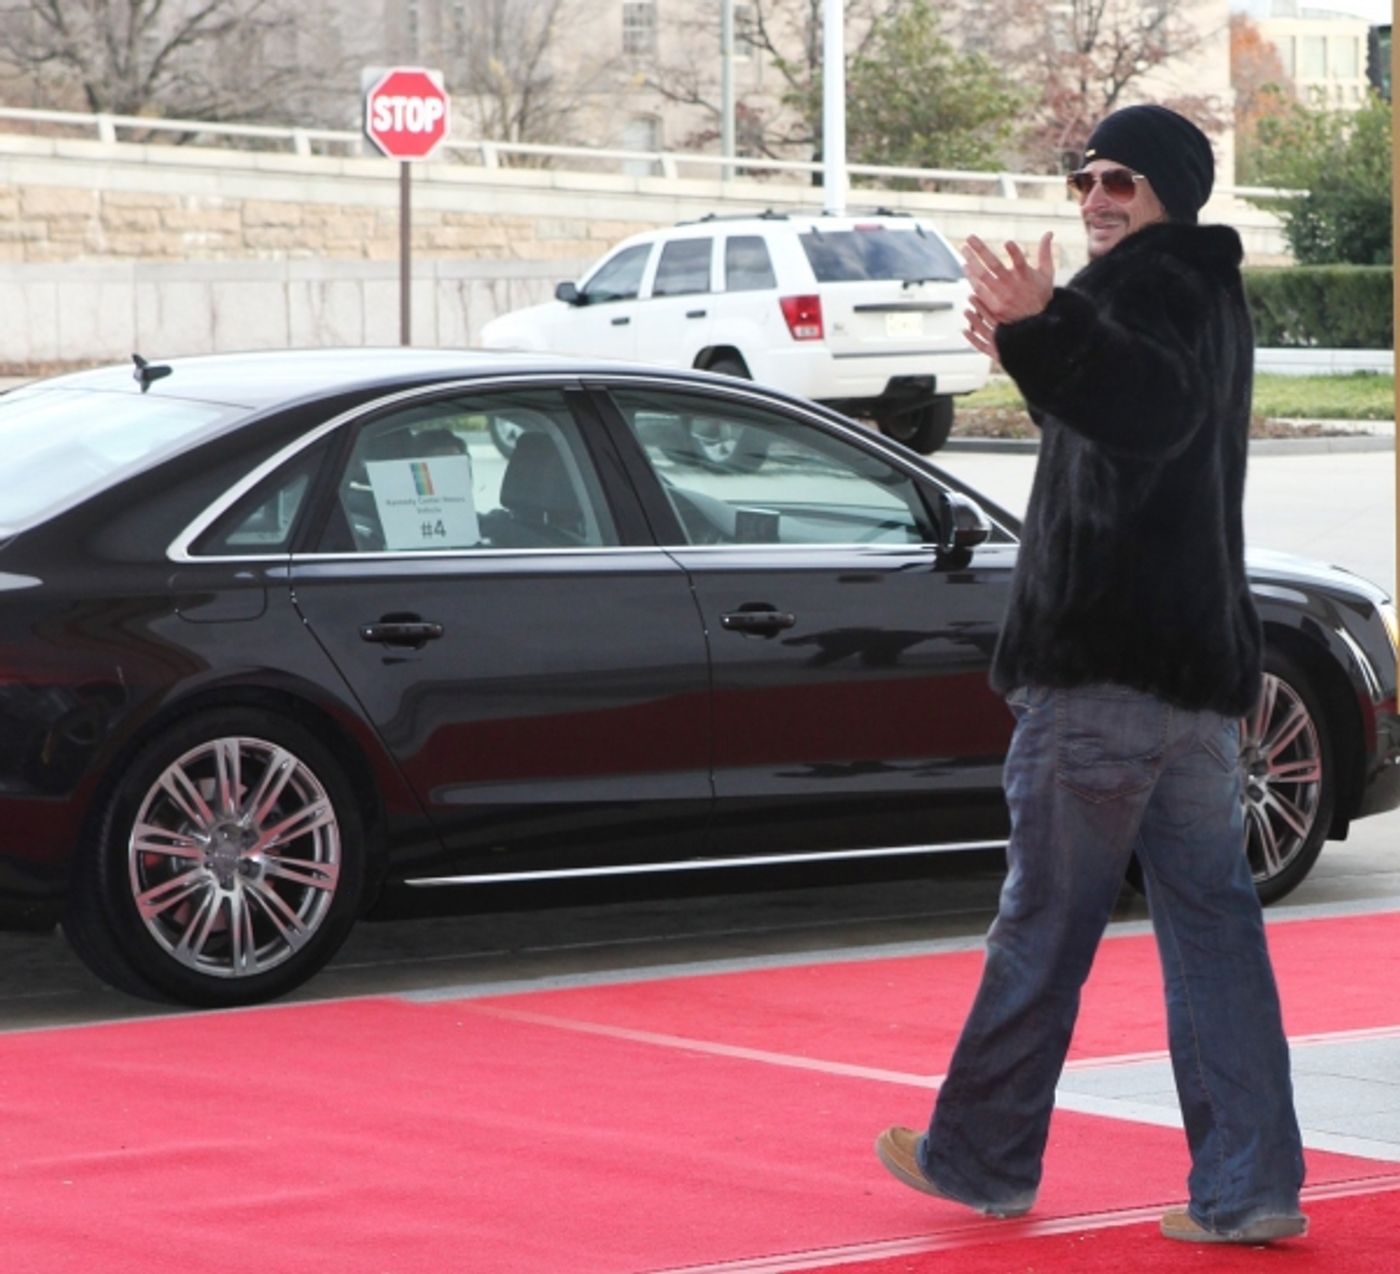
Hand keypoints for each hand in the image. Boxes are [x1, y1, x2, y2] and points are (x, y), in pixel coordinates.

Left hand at [961, 232, 1053, 359]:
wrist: (1035, 324)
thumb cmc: (1041, 295)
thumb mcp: (1047, 274)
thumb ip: (1045, 252)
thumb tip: (1049, 232)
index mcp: (1026, 276)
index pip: (1020, 262)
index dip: (1015, 252)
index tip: (1008, 242)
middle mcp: (1012, 286)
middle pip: (994, 266)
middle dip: (981, 250)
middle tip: (970, 238)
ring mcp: (1002, 297)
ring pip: (983, 278)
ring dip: (972, 263)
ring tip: (964, 250)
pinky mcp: (994, 307)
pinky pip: (979, 291)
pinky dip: (972, 279)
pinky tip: (966, 269)